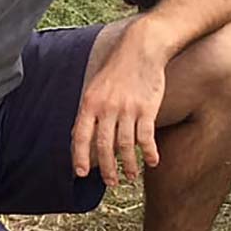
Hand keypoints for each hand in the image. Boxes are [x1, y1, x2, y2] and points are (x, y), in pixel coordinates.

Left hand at [72, 27, 167, 187]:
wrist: (141, 48)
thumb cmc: (117, 69)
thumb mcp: (95, 87)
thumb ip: (88, 112)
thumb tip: (78, 137)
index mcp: (90, 103)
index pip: (80, 136)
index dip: (80, 157)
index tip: (81, 174)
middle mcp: (107, 108)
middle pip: (104, 146)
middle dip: (107, 168)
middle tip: (111, 182)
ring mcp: (127, 109)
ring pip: (125, 146)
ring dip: (129, 165)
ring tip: (130, 176)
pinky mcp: (147, 108)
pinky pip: (146, 137)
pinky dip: (148, 152)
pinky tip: (152, 162)